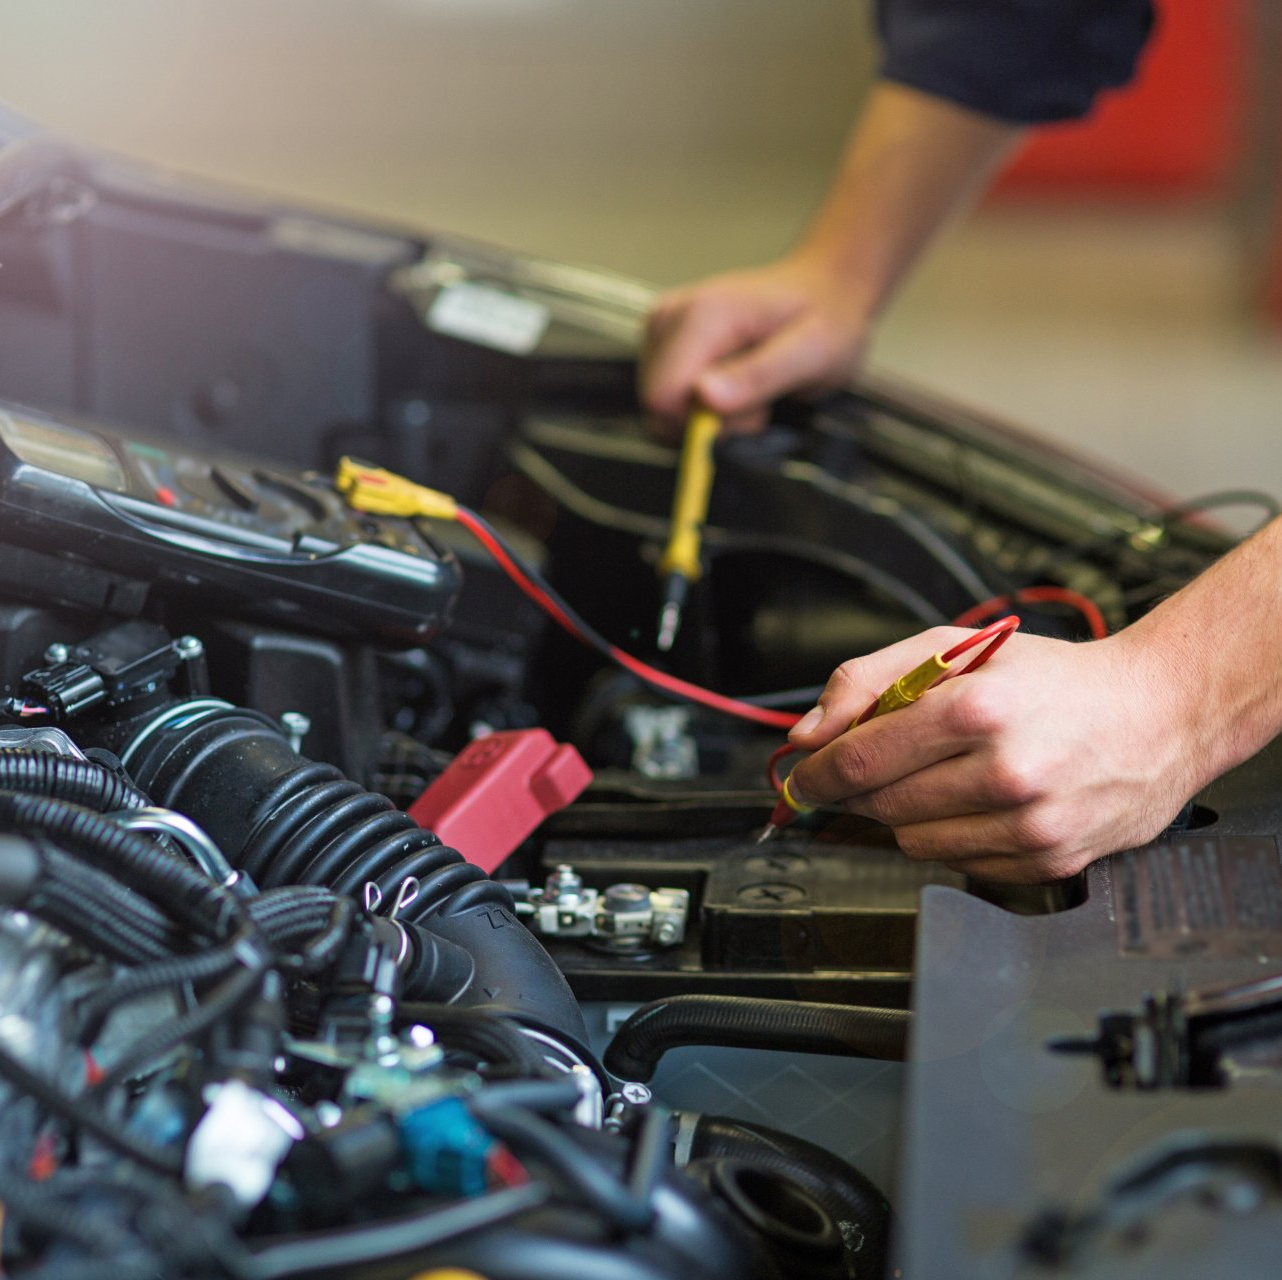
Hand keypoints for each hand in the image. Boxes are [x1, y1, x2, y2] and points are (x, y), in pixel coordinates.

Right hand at [639, 254, 873, 437]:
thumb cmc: (825, 317)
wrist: (823, 287)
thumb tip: (704, 397)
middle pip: (658, 405)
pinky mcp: (663, 340)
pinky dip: (699, 405)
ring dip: (706, 415)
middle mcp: (670, 316)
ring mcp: (662, 326)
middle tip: (757, 403)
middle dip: (706, 421)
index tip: (750, 414)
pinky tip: (734, 384)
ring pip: (661, 406)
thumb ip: (758, 376)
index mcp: (701, 316)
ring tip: (751, 390)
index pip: (663, 397)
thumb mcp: (812, 353)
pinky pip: (667, 396)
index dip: (702, 424)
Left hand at [785, 627, 1202, 882]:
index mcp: (977, 709)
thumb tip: (807, 734)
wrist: (1159, 714)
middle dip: (857, 790)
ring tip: (938, 776)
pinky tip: (978, 801)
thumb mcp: (955, 647)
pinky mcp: (1049, 860)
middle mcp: (1005, 772)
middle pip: (880, 805)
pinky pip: (958, 864)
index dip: (815, 775)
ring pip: (912, 841)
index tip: (800, 778)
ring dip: (903, 813)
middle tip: (866, 769)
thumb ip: (868, 680)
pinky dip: (950, 836)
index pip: (859, 760)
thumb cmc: (1053, 678)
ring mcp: (1030, 824)